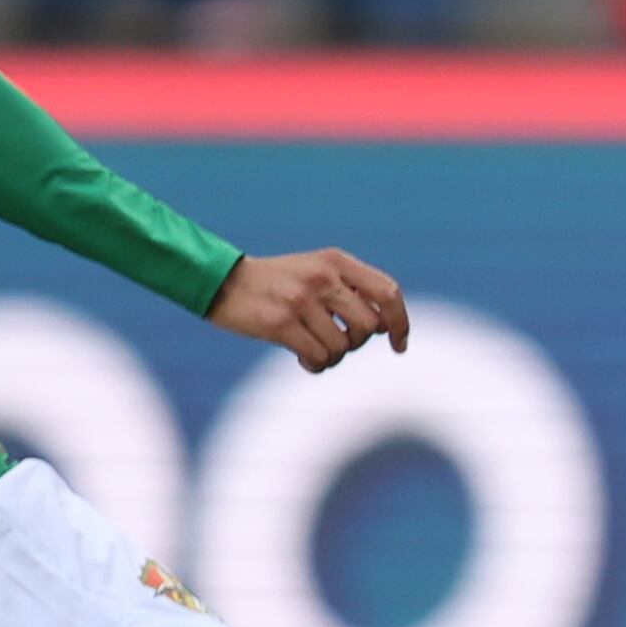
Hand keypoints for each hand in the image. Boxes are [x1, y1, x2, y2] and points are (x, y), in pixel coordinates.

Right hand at [211, 248, 410, 373]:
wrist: (224, 282)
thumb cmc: (279, 282)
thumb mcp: (317, 270)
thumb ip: (351, 289)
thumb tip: (387, 325)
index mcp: (336, 261)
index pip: (388, 292)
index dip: (400, 322)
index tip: (399, 344)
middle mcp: (323, 277)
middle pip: (369, 327)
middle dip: (357, 343)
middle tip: (337, 341)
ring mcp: (301, 300)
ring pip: (342, 347)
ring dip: (332, 357)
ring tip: (313, 349)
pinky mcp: (280, 323)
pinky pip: (318, 358)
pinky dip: (315, 365)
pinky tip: (302, 358)